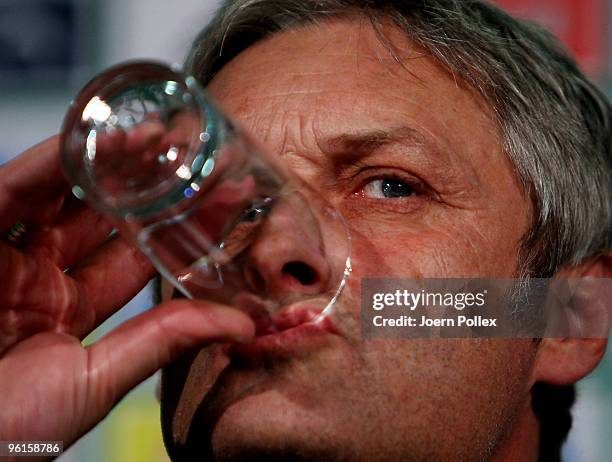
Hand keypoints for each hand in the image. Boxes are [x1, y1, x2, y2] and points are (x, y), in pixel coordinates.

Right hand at [0, 136, 254, 457]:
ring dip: (110, 162)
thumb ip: (162, 342)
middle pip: (105, 216)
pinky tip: (102, 139)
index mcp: (69, 307)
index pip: (138, 255)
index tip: (228, 201)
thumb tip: (244, 326)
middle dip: (151, 185)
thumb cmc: (8, 429)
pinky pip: (16, 189)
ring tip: (161, 136)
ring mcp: (6, 253)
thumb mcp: (96, 381)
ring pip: (64, 193)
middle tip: (199, 156)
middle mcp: (40, 273)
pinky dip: (54, 161)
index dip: (181, 227)